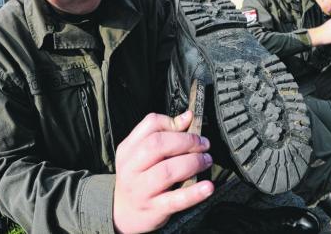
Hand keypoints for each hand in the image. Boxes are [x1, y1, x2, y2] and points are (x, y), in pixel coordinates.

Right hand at [113, 111, 213, 232]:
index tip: (190, 125)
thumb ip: (164, 133)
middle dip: (186, 141)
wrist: (123, 213)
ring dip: (192, 163)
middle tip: (203, 144)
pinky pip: (175, 200)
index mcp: (128, 149)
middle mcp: (131, 168)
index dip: (173, 122)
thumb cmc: (138, 177)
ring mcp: (141, 190)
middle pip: (157, 145)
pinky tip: (207, 187)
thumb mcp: (141, 154)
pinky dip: (194, 193)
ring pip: (167, 171)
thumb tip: (188, 116)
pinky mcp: (154, 209)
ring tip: (206, 161)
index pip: (150, 124)